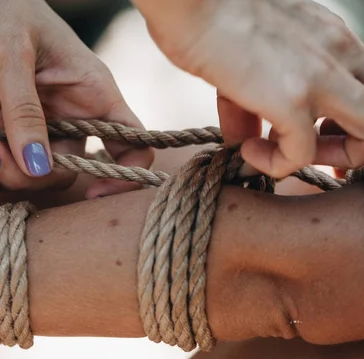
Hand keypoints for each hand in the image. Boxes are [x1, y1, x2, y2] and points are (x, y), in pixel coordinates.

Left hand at [0, 0, 152, 197]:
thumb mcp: (10, 56)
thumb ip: (25, 113)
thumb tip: (39, 168)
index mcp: (92, 91)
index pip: (131, 142)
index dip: (123, 175)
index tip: (93, 195)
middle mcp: (72, 112)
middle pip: (69, 169)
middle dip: (31, 176)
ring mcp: (42, 121)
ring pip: (35, 173)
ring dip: (1, 174)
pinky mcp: (12, 125)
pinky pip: (7, 162)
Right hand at [137, 0, 363, 177]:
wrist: (190, 2)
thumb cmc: (207, 19)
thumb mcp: (247, 57)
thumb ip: (253, 102)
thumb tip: (243, 141)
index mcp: (330, 38)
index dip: (345, 121)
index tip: (317, 137)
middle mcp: (337, 54)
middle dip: (346, 144)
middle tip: (307, 151)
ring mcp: (320, 78)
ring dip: (327, 157)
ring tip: (278, 153)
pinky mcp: (293, 101)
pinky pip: (301, 156)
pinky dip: (274, 164)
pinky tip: (246, 150)